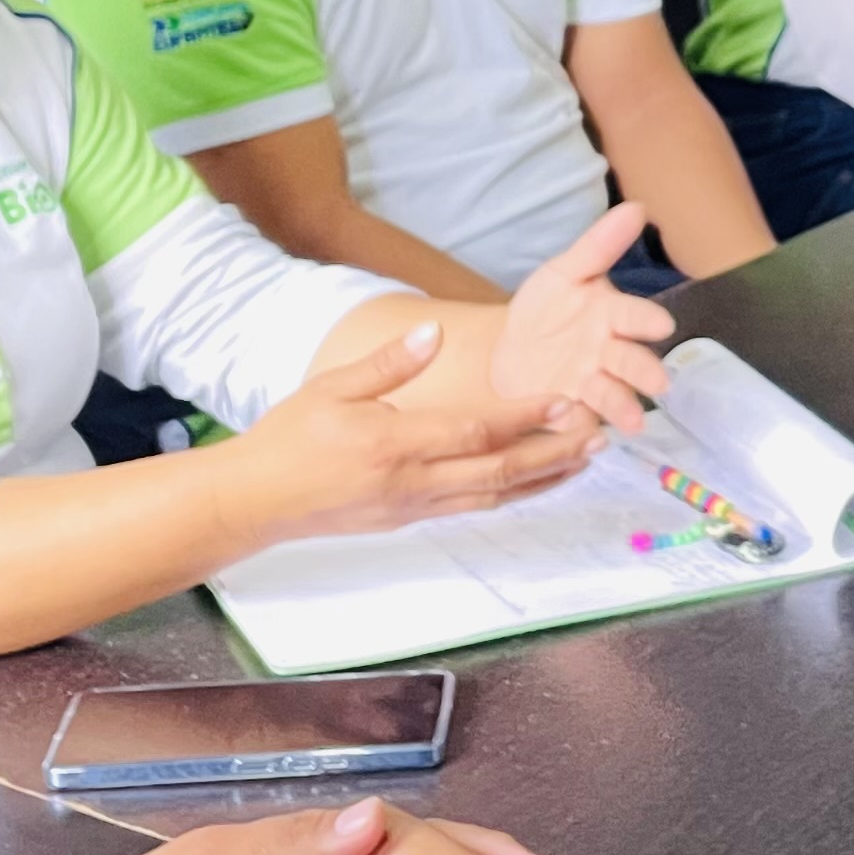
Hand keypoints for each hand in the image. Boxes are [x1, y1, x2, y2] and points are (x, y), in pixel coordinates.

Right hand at [238, 320, 608, 548]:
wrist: (255, 502)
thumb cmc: (289, 438)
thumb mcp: (331, 387)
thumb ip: (388, 363)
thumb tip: (434, 334)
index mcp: (394, 443)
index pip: (476, 431)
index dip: (525, 417)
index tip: (565, 401)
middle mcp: (412, 481)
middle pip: (499, 472)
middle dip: (554, 454)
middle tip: (598, 435)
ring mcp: (413, 507)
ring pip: (493, 497)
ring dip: (543, 479)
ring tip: (583, 459)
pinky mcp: (409, 520)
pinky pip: (472, 507)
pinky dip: (511, 494)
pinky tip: (533, 481)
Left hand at [480, 199, 677, 435]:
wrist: (507, 350)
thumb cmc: (547, 308)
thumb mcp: (564, 272)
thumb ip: (599, 245)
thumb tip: (638, 206)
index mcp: (611, 316)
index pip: (634, 316)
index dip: (647, 320)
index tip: (661, 325)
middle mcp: (608, 354)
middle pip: (631, 363)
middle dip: (644, 372)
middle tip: (659, 384)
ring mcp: (590, 386)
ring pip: (612, 397)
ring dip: (623, 408)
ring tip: (632, 423)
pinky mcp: (567, 413)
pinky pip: (577, 422)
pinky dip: (581, 427)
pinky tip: (581, 430)